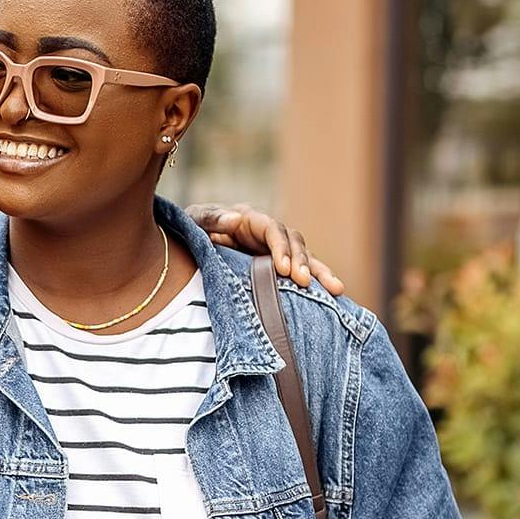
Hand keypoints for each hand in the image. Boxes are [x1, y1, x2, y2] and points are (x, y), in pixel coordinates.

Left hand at [186, 204, 346, 294]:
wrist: (183, 249)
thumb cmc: (189, 232)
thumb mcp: (194, 222)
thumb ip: (211, 219)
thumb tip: (235, 219)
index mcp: (249, 220)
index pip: (272, 230)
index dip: (280, 247)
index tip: (283, 268)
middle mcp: (267, 234)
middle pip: (295, 243)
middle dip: (303, 262)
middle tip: (306, 282)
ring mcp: (274, 251)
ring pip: (304, 258)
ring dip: (320, 273)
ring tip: (335, 290)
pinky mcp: (276, 270)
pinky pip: (300, 275)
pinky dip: (316, 285)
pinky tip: (332, 298)